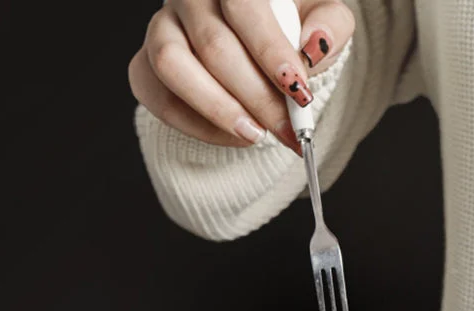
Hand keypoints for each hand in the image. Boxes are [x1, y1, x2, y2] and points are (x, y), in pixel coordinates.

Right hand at [128, 0, 353, 152]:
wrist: (256, 53)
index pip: (243, 5)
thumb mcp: (320, 20)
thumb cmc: (289, 30)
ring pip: (173, 66)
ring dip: (217, 109)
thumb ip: (329, 25)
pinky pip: (158, 97)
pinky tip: (232, 135)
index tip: (296, 90)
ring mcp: (160, 28)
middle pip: (213, 45)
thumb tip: (314, 45)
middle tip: (285, 129)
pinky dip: (196, 125)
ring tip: (254, 135)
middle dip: (255, 96)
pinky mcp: (144, 65)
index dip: (269, 50)